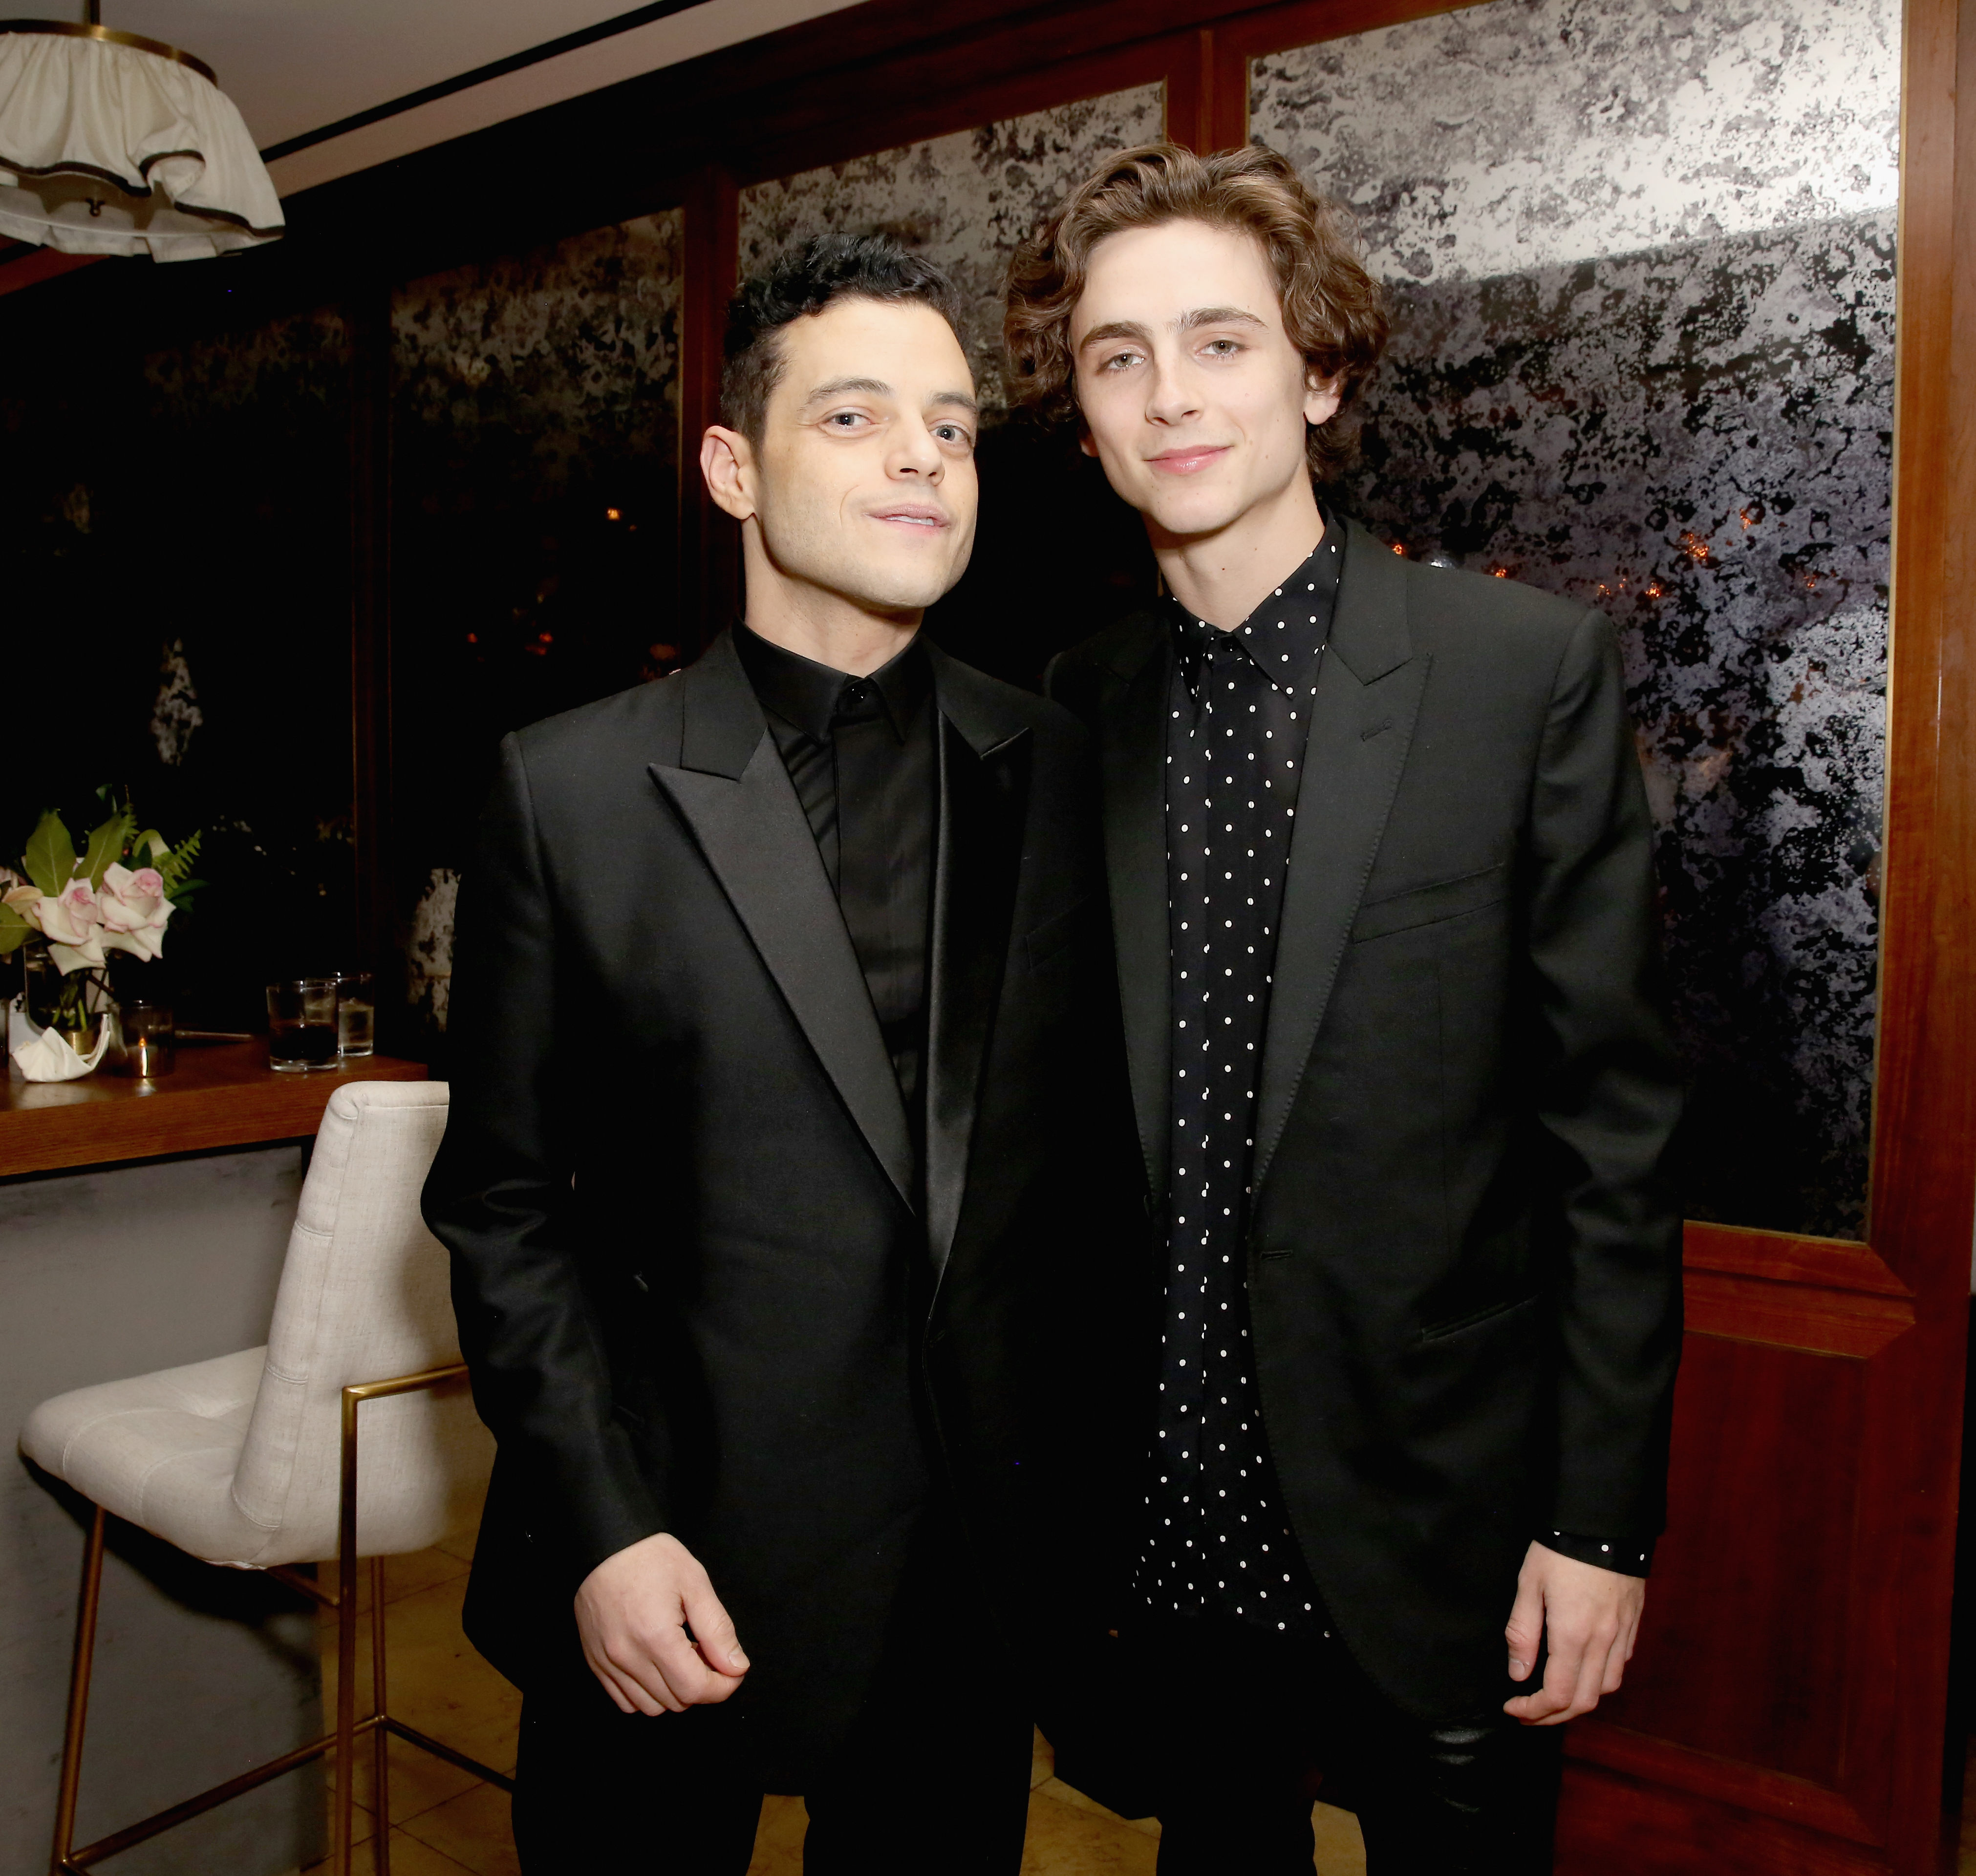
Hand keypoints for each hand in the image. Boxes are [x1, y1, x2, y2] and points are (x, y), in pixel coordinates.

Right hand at [574, 1532, 750, 1715]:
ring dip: (674, 1692)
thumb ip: (717, 1629)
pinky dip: (646, 1693)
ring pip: (650, 1707)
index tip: (734, 1669)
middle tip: (707, 1652)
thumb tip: (736, 1667)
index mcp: (655, 1636)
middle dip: (701, 1685)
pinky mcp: (595, 1663)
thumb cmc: (650, 1557)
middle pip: (675, 1702)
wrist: (602, 1544)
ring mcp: (607, 1664)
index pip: (695, 1689)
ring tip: (681, 1656)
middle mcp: (627, 1658)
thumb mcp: (694, 1582)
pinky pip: (625, 1701)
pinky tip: (656, 1666)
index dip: (723, 1687)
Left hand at [1502, 1540, 1643, 1724]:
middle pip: (1584, 1701)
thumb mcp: (1528, 1584)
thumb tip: (1518, 1674)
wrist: (1604, 1519)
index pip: (1558, 1695)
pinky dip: (1600, 1676)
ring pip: (1607, 1686)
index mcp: (1573, 1635)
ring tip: (1553, 1693)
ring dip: (1580, 1699)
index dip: (1534, 1710)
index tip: (1513, 1707)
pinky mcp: (1633, 1621)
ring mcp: (1623, 1633)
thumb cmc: (1560, 1548)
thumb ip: (1522, 1632)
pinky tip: (1582, 1666)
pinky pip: (1621, 1663)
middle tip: (1528, 1711)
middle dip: (1554, 1715)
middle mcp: (1603, 1641)